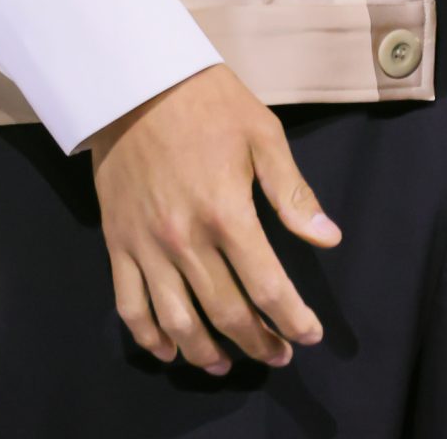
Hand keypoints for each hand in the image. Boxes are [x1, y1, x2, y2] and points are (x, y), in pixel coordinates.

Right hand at [89, 63, 341, 375]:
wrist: (137, 82)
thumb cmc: (209, 102)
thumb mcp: (262, 135)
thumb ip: (293, 194)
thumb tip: (328, 239)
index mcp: (227, 213)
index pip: (267, 287)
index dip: (292, 319)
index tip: (309, 335)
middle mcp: (186, 240)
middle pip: (227, 313)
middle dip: (258, 343)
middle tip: (278, 354)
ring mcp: (147, 247)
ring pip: (178, 322)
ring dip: (206, 353)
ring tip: (228, 364)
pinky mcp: (119, 244)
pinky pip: (130, 307)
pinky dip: (151, 338)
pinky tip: (170, 350)